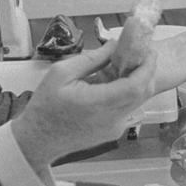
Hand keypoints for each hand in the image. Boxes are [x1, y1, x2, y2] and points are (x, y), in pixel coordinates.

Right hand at [11, 42, 156, 168]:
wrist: (38, 140)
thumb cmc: (45, 108)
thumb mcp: (61, 73)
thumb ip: (91, 58)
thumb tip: (113, 46)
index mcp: (98, 103)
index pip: (136, 86)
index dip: (147, 66)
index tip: (148, 50)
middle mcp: (112, 119)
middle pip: (143, 92)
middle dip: (147, 70)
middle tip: (142, 52)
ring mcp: (115, 128)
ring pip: (137, 100)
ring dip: (137, 80)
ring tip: (125, 63)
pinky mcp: (113, 131)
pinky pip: (128, 108)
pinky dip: (127, 92)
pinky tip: (112, 82)